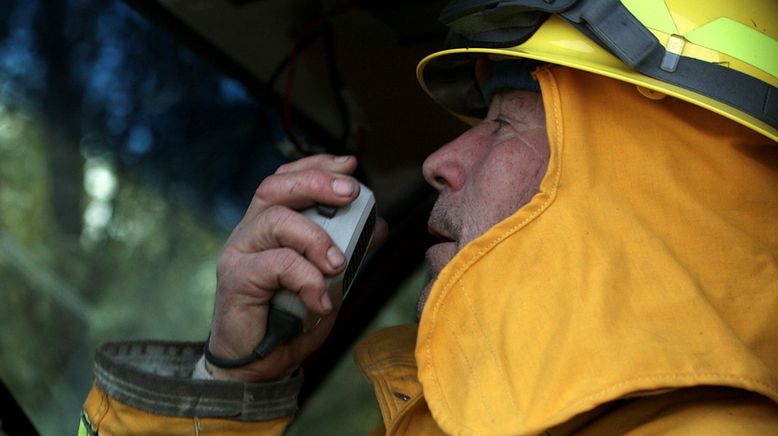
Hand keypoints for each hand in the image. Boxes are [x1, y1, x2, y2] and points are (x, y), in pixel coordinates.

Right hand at [206, 154, 375, 381]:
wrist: (259, 365)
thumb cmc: (290, 318)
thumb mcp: (327, 279)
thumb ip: (346, 250)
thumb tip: (378, 225)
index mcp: (269, 225)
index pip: (286, 179)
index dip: (317, 164)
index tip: (350, 165)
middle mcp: (249, 232)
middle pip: (275, 187)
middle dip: (317, 182)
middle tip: (351, 193)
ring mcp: (239, 253)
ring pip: (276, 220)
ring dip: (317, 238)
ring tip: (338, 264)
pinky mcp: (236, 278)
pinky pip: (277, 263)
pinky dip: (308, 279)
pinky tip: (320, 301)